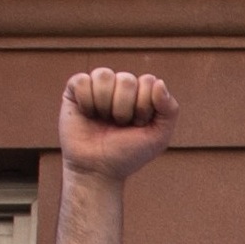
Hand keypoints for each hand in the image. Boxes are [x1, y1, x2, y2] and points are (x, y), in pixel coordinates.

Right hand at [59, 68, 178, 180]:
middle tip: (120, 125)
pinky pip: (82, 80)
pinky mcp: (75, 89)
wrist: (98, 168)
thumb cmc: (129, 153)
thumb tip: (158, 82)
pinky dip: (86, 102)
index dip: (144, 106)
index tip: (139, 125)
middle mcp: (120, 86)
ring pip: (103, 75)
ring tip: (104, 120)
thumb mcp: (159, 137)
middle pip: (126, 79)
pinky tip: (88, 114)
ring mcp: (97, 86)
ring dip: (105, 104)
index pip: (148, 81)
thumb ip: (169, 110)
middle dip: (125, 108)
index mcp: (142, 93)